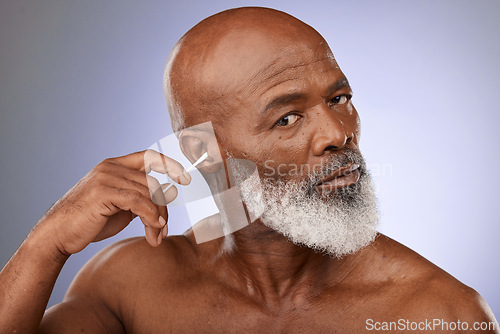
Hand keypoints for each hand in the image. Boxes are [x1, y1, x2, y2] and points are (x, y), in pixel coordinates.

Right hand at [38, 150, 189, 254]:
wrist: (58, 234)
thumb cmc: (90, 221)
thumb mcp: (121, 207)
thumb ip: (142, 198)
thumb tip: (170, 194)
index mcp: (114, 165)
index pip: (148, 156)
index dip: (169, 165)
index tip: (184, 179)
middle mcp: (111, 167)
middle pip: (153, 183)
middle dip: (163, 209)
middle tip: (163, 231)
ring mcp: (106, 177)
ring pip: (149, 193)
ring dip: (158, 218)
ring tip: (156, 237)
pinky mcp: (104, 191)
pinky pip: (140, 202)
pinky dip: (151, 217)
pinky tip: (153, 230)